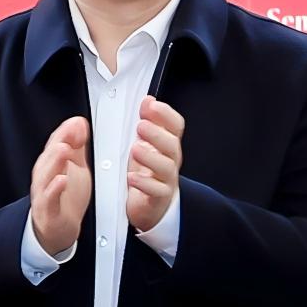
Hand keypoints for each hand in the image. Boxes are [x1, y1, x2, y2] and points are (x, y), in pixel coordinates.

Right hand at [28, 115, 91, 257]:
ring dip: (54, 162)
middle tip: (69, 133)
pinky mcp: (48, 211)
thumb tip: (78, 123)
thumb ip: (76, 145)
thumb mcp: (74, 167)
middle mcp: (44, 177)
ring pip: (45, 176)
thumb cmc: (65, 198)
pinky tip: (62, 180)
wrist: (57, 229)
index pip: (55, 145)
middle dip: (58, 143)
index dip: (65, 133)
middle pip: (48, 158)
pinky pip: (49, 199)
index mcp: (51, 165)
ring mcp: (44, 194)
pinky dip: (54, 189)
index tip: (77, 122)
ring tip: (64, 150)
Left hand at [126, 97, 183, 234]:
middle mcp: (170, 160)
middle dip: (157, 133)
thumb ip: (148, 123)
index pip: (175, 126)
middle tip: (141, 125)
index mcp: (167, 145)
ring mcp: (166, 180)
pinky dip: (144, 183)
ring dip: (150, 156)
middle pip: (171, 144)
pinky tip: (132, 177)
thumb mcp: (146, 144)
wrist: (151, 206)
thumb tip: (147, 100)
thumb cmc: (148, 173)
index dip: (165, 114)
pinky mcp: (159, 198)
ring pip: (166, 167)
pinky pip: (156, 191)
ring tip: (135, 148)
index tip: (150, 104)